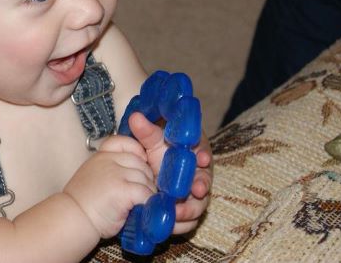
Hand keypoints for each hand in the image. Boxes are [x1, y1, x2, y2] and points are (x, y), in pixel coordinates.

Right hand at [63, 135, 155, 238]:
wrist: (73, 218)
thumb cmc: (85, 203)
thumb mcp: (94, 175)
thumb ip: (110, 168)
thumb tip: (136, 173)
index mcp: (102, 156)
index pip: (124, 142)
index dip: (137, 151)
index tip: (140, 163)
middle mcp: (109, 160)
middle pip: (141, 164)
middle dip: (145, 179)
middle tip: (140, 193)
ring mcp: (115, 173)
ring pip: (145, 179)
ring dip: (147, 193)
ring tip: (138, 203)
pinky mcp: (122, 189)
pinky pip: (145, 192)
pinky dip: (147, 202)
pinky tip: (139, 208)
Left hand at [128, 113, 212, 233]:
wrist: (147, 170)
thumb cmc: (156, 150)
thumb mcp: (152, 141)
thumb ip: (146, 131)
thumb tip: (135, 117)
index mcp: (194, 150)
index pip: (203, 149)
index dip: (203, 153)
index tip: (201, 157)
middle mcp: (198, 171)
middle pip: (205, 178)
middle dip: (202, 184)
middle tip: (197, 188)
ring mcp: (194, 192)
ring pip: (199, 201)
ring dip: (192, 207)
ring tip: (180, 211)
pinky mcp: (187, 208)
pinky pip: (190, 218)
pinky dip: (183, 221)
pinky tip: (173, 223)